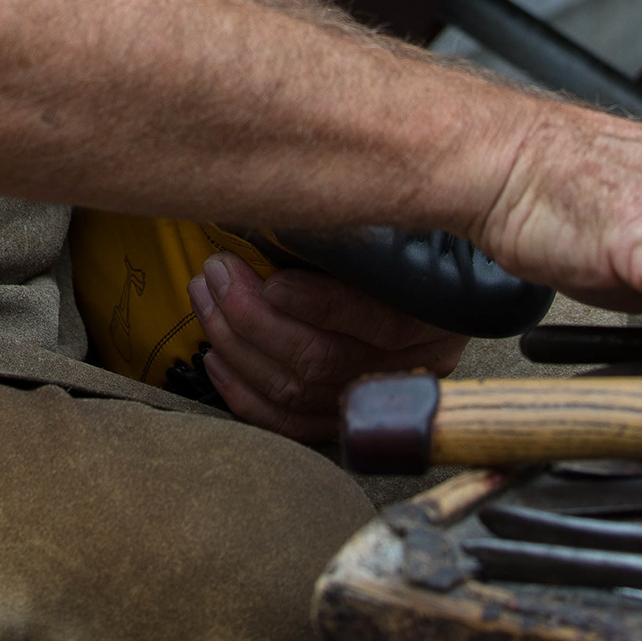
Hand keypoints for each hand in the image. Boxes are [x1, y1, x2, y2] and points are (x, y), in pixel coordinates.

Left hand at [190, 256, 468, 442]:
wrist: (429, 279)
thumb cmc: (400, 242)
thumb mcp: (395, 229)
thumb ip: (352, 232)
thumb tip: (280, 217)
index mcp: (436, 313)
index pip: (382, 322)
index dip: (318, 305)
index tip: (270, 277)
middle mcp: (415, 364)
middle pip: (325, 359)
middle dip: (252, 316)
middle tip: (215, 272)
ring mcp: (378, 396)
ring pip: (297, 391)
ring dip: (236, 344)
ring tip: (205, 297)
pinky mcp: (346, 418)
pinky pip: (289, 423)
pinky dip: (243, 392)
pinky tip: (216, 356)